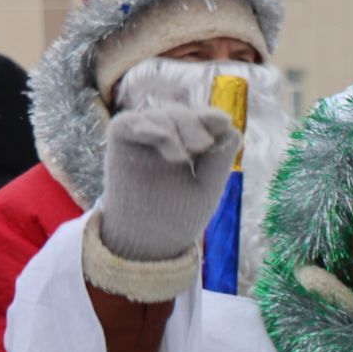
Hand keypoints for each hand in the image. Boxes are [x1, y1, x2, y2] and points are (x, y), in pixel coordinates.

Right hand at [98, 102, 240, 261]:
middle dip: (193, 124)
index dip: (210, 117)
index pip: (200, 121)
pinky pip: (126, 123)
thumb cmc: (179, 213)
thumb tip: (233, 131)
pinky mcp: (119, 142)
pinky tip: (159, 137)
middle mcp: (165, 136)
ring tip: (180, 158)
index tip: (223, 122)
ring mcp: (141, 137)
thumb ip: (218, 161)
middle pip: (180, 114)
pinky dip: (144, 126)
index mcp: (189, 144)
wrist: (149, 237)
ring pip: (158, 116)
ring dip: (173, 129)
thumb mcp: (207, 187)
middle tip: (202, 145)